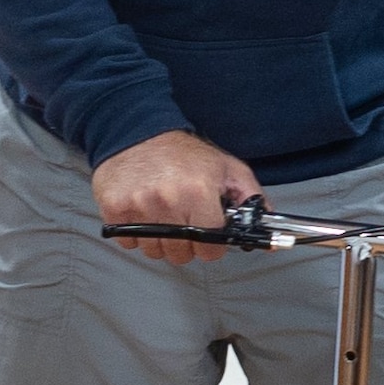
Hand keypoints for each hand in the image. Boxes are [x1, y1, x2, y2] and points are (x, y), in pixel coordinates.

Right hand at [93, 129, 259, 262]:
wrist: (136, 130)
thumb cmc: (182, 153)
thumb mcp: (226, 168)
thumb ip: (251, 200)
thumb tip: (269, 234)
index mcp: (198, 192)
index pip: (211, 247)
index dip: (213, 244)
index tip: (208, 232)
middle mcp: (167, 201)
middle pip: (182, 254)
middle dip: (187, 244)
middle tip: (184, 220)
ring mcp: (138, 207)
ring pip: (155, 252)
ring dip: (161, 241)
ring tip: (163, 215)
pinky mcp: (115, 209)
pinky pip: (129, 244)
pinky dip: (136, 235)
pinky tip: (143, 214)